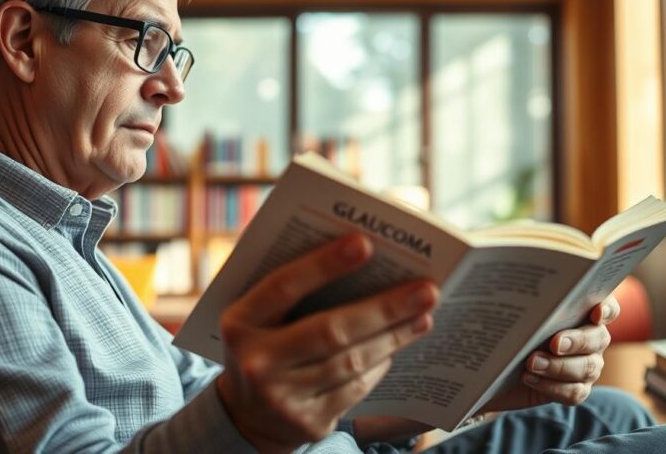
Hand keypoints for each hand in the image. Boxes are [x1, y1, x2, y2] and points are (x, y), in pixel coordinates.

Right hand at [215, 233, 438, 452]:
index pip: (284, 286)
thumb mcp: (257, 317)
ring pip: (350, 361)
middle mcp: (256, 363)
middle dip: (384, 308)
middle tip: (426, 290)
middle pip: (330, 330)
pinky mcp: (308, 423)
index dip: (324, 264)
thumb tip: (362, 255)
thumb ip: (292, 289)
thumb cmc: (263, 345)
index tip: (365, 243)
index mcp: (239, 323)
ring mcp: (282, 398)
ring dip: (393, 336)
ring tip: (423, 315)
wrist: (245, 417)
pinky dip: (380, 365)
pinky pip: (356, 389)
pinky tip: (398, 346)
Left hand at [479, 295, 619, 412]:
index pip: (607, 307)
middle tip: (554, 343)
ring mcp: (587, 365)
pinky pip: (574, 392)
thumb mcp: (512, 311)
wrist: (497, 367)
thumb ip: (524, 300)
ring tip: (532, 363)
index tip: (596, 313)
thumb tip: (516, 284)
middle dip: (577, 340)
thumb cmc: (509, 330)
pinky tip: (529, 378)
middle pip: (598, 338)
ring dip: (559, 366)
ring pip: (587, 367)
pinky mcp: (576, 389)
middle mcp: (592, 338)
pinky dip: (552, 386)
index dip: (607, 309)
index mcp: (583, 312)